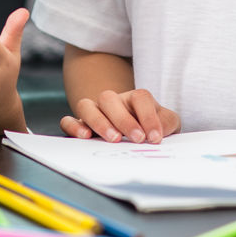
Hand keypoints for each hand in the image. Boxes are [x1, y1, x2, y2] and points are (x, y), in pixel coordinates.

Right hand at [60, 89, 180, 143]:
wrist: (135, 134)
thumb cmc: (151, 128)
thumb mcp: (166, 125)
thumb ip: (167, 123)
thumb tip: (159, 132)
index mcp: (134, 99)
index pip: (140, 98)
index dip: (149, 117)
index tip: (155, 137)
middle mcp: (112, 103)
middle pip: (109, 98)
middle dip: (123, 119)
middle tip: (137, 138)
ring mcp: (94, 112)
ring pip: (86, 105)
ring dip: (98, 121)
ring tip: (113, 139)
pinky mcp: (79, 126)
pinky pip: (68, 120)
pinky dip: (73, 126)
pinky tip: (85, 137)